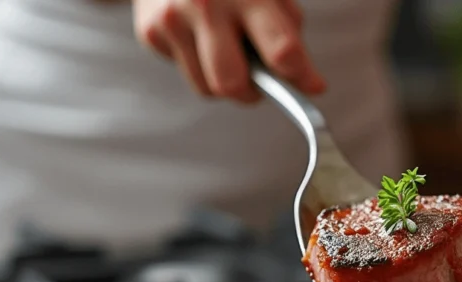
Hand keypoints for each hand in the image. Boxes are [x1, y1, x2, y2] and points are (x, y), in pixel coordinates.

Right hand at [133, 0, 325, 102]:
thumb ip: (289, 34)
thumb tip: (310, 84)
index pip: (282, 50)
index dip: (299, 76)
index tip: (310, 86)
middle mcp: (207, 5)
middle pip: (232, 84)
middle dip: (250, 93)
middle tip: (258, 81)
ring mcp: (174, 18)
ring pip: (206, 88)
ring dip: (223, 81)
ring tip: (226, 49)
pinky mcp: (151, 31)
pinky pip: (185, 73)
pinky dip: (198, 64)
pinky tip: (199, 36)